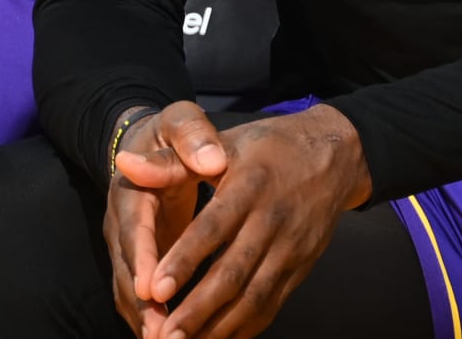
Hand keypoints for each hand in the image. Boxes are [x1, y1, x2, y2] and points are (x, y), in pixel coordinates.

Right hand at [104, 102, 227, 338]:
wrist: (150, 144)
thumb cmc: (171, 134)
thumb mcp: (180, 123)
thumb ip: (194, 137)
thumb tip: (212, 159)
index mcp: (132, 191)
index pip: (133, 229)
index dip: (141, 259)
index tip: (150, 287)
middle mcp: (124, 225)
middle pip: (127, 271)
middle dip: (143, 305)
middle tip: (162, 334)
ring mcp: (129, 247)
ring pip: (130, 291)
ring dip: (146, 320)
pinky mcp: (140, 262)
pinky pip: (141, 297)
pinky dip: (153, 320)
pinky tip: (178, 338)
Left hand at [142, 105, 371, 338]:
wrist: (336, 155)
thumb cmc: (268, 146)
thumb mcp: (224, 142)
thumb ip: (171, 162)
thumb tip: (125, 163)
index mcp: (250, 185)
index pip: (213, 227)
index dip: (184, 260)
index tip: (155, 289)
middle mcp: (273, 219)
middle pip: (233, 273)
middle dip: (197, 309)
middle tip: (164, 336)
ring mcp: (291, 247)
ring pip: (254, 297)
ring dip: (219, 327)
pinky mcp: (302, 266)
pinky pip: (271, 304)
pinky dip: (245, 327)